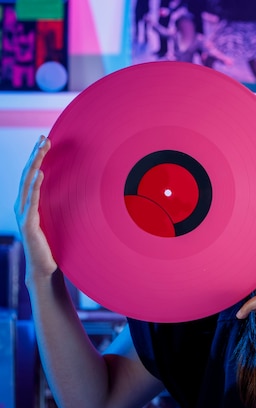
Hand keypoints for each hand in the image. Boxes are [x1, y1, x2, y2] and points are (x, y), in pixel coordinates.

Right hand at [14, 136, 57, 281]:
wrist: (45, 268)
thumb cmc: (53, 244)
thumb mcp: (58, 219)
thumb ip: (61, 205)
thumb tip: (79, 189)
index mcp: (28, 203)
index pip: (32, 174)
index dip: (37, 156)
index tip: (44, 140)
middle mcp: (22, 206)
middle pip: (28, 174)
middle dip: (35, 154)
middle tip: (43, 137)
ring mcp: (24, 215)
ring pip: (27, 184)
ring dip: (34, 165)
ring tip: (41, 149)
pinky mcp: (29, 225)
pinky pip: (32, 202)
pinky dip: (35, 187)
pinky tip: (40, 175)